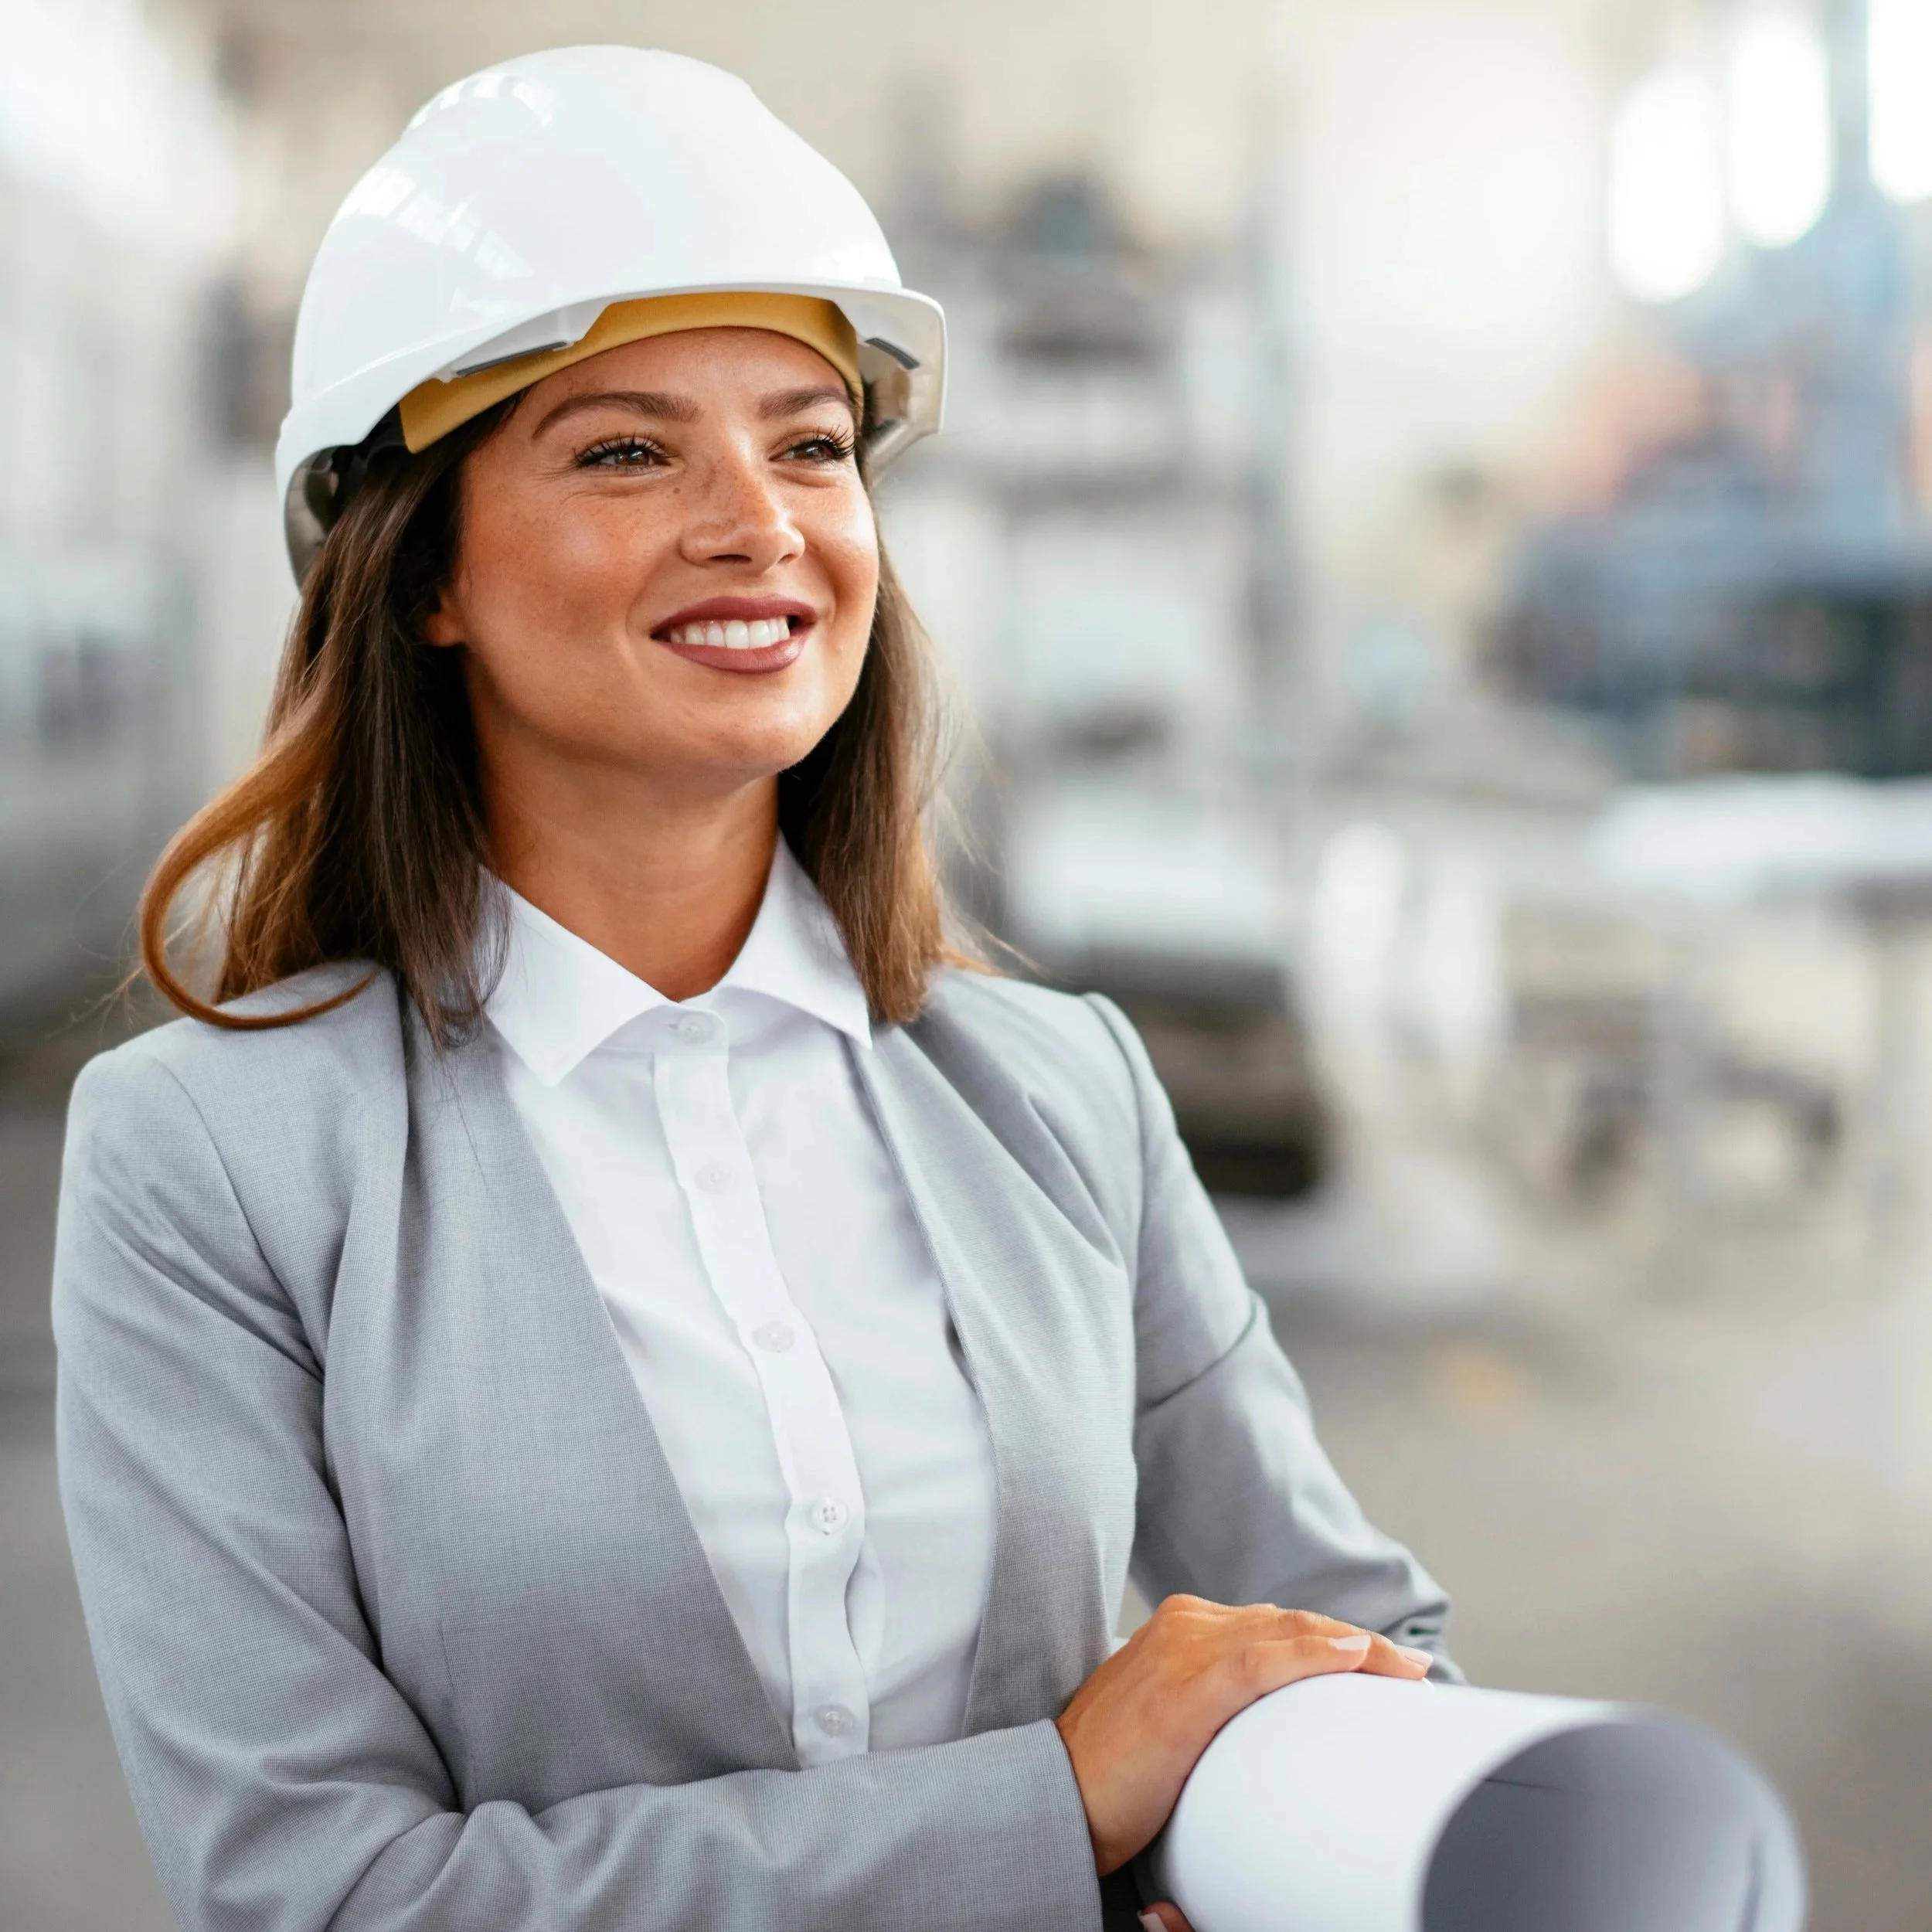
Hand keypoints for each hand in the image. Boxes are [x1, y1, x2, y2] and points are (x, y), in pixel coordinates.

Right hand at [1055, 1595, 1433, 1885]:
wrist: (1056, 1796)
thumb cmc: (1113, 1771)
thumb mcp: (1174, 1719)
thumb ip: (1220, 1700)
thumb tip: (1280, 1717)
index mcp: (1181, 1627)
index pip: (1276, 1624)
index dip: (1333, 1639)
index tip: (1380, 1662)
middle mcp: (1184, 1625)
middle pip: (1289, 1623)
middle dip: (1354, 1644)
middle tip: (1407, 1668)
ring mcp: (1184, 1650)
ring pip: (1284, 1633)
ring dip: (1351, 1648)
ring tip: (1400, 1668)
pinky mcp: (1184, 1687)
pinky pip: (1262, 1660)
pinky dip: (1310, 1655)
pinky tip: (1351, 1657)